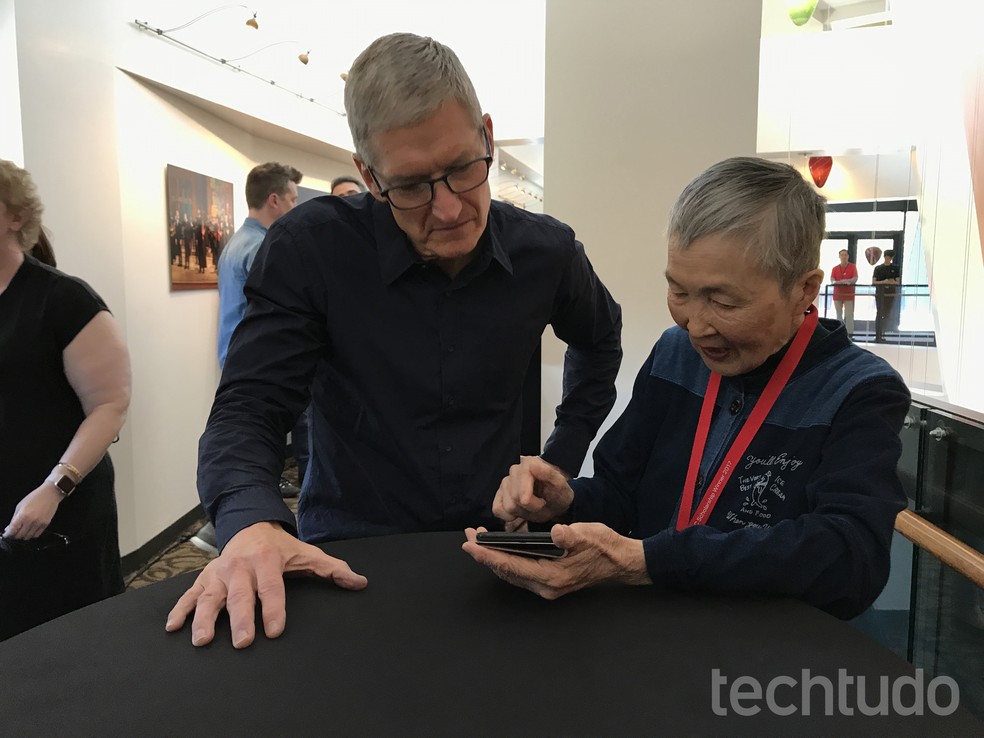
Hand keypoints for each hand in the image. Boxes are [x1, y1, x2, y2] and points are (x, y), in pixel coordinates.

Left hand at [4, 483, 62, 538]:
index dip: (8, 534)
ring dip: (23, 535)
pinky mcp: (45, 524)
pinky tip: (30, 530)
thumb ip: (14, 518)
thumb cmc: (35, 497)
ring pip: (28, 537)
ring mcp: (39, 523)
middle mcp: (31, 521)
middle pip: (19, 535)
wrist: (50, 494)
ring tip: (22, 531)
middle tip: (14, 532)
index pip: (12, 530)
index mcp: (23, 515)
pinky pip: (36, 535)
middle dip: (15, 535)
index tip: (7, 534)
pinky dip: (32, 534)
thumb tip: (9, 528)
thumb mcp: (20, 505)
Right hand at [165, 522, 366, 647]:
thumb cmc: (279, 548)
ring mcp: (219, 573)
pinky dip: (180, 610)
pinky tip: (173, 627)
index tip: (275, 629)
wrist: (249, 525)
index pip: (272, 588)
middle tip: (242, 642)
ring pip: (210, 597)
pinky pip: (189, 595)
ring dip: (204, 618)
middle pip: (241, 596)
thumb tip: (359, 582)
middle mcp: (240, 567)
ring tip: (202, 640)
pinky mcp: (204, 579)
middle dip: (241, 619)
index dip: (274, 608)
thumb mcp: (307, 554)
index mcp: (267, 562)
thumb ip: (332, 569)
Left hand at [462, 523, 650, 599]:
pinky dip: (505, 561)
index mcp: (552, 576)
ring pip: (511, 574)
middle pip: (506, 572)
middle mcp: (545, 586)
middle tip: (468, 536)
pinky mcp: (549, 581)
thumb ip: (571, 535)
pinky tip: (500, 549)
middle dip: (485, 555)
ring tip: (478, 540)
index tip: (470, 545)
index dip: (488, 555)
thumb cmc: (604, 546)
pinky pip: (519, 573)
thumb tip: (556, 532)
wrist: (621, 562)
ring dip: (493, 558)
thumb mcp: (589, 535)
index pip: (511, 565)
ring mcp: (546, 586)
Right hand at [493, 456, 573, 523]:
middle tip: (541, 504)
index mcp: (529, 464)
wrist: (555, 501)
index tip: (542, 503)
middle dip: (530, 507)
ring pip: (508, 506)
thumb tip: (533, 465)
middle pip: (515, 498)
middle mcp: (514, 470)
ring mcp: (505, 483)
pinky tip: (521, 511)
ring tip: (532, 506)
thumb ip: (548, 473)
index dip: (531, 500)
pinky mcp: (499, 495)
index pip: (521, 484)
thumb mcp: (561, 485)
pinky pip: (498, 509)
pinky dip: (509, 515)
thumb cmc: (558, 492)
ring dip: (523, 511)